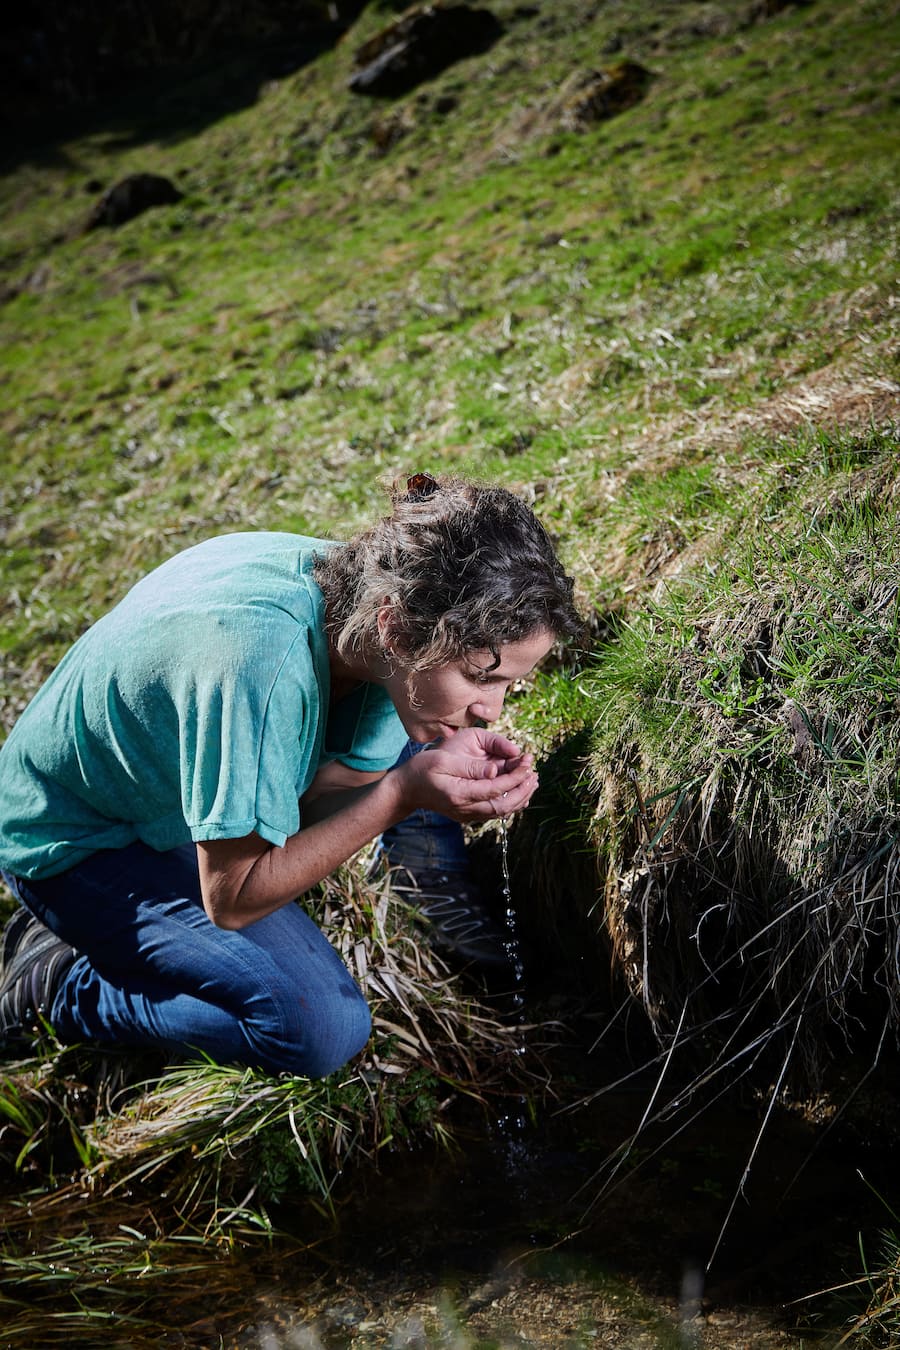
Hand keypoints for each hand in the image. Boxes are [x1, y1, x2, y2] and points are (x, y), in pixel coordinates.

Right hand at [395, 727, 538, 822]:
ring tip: (532, 781)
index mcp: (460, 794)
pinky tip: (518, 789)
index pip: (496, 789)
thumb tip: (495, 770)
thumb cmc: (422, 769)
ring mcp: (467, 814)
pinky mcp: (468, 814)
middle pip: (503, 806)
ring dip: (520, 797)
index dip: (515, 777)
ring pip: (501, 811)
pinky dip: (510, 801)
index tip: (527, 763)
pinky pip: (494, 811)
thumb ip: (471, 767)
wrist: (406, 789)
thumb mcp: (444, 760)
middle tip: (534, 774)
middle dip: (522, 790)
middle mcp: (466, 809)